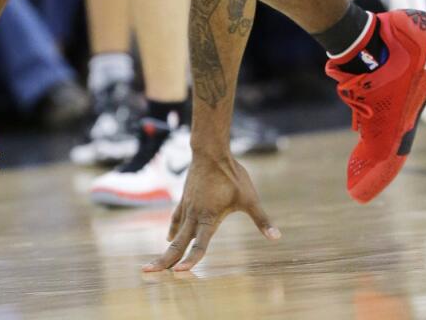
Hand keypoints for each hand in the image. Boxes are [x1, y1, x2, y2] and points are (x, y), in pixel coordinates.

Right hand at [144, 151, 279, 272]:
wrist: (210, 151)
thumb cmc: (232, 174)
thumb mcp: (249, 198)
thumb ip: (261, 219)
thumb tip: (277, 237)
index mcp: (209, 217)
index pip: (199, 245)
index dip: (191, 260)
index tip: (179, 273)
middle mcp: (194, 215)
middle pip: (178, 242)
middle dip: (164, 259)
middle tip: (148, 271)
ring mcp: (188, 206)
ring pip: (175, 232)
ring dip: (166, 249)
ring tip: (155, 262)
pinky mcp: (186, 199)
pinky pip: (176, 218)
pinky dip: (172, 230)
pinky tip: (168, 237)